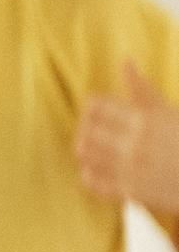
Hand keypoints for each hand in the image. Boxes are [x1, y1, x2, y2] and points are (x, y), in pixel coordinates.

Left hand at [76, 61, 178, 213]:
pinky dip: (89, 173)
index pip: (96, 106)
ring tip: (91, 148)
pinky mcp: (130, 191)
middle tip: (89, 131)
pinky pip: (92, 180)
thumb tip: (125, 60)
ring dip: (84, 150)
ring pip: (85, 155)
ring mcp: (131, 169)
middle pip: (86, 130)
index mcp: (146, 120)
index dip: (92, 108)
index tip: (97, 112)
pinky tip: (96, 169)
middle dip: (85, 129)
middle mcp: (136, 144)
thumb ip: (142, 89)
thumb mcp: (168, 112)